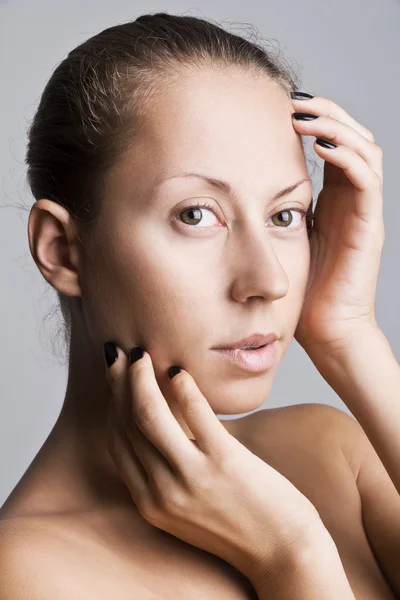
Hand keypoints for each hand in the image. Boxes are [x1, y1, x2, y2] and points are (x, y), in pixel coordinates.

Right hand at [103, 343, 322, 583]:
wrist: (284, 554)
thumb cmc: (239, 526)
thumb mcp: (187, 509)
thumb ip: (167, 476)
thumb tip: (160, 432)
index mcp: (150, 502)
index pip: (117, 442)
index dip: (112, 405)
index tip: (115, 379)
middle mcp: (163, 490)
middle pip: (127, 423)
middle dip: (117, 383)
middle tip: (118, 353)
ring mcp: (192, 476)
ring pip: (149, 415)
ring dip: (138, 379)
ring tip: (141, 355)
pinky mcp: (224, 461)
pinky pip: (195, 413)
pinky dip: (183, 387)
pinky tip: (179, 370)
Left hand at [291, 94, 383, 355]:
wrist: (325, 329)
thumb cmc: (300, 288)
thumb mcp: (284, 237)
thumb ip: (277, 209)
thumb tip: (242, 185)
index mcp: (333, 198)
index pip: (334, 143)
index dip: (313, 119)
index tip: (278, 107)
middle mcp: (352, 199)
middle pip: (353, 136)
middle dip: (326, 112)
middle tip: (293, 101)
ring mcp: (364, 210)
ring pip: (365, 148)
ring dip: (336, 125)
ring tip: (303, 116)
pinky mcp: (369, 225)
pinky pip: (367, 179)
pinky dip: (346, 156)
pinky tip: (319, 146)